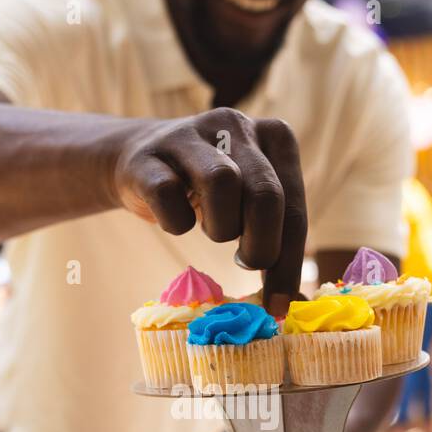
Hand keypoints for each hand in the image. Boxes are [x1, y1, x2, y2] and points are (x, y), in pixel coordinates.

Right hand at [112, 109, 307, 316]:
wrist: (137, 159)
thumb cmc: (206, 191)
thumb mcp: (248, 202)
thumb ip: (275, 236)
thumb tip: (288, 303)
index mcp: (275, 136)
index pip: (294, 204)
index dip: (290, 261)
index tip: (279, 305)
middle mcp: (236, 126)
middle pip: (265, 193)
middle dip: (261, 245)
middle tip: (247, 264)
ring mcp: (189, 135)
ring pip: (222, 182)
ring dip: (220, 226)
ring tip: (213, 230)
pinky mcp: (148, 155)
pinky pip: (167, 195)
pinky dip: (175, 222)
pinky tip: (178, 221)